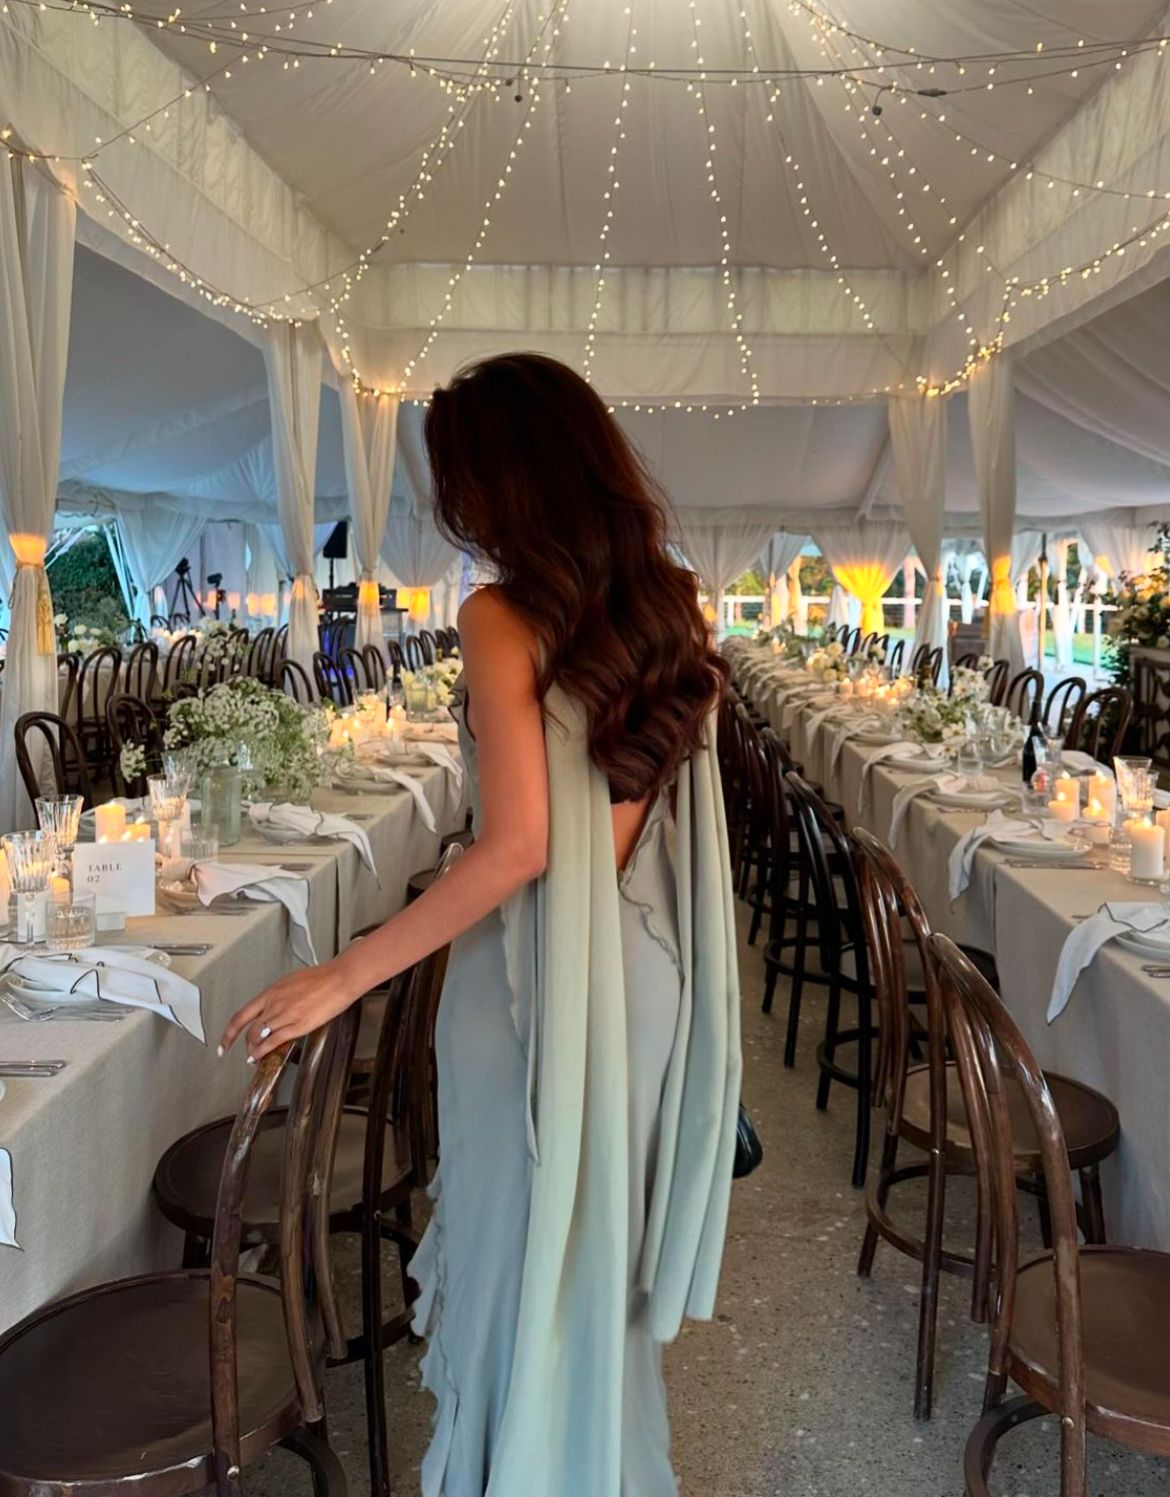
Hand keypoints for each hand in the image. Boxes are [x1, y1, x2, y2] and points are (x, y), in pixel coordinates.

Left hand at [219, 959, 358, 1063]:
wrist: (339, 978)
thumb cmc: (322, 978)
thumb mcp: (292, 982)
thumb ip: (279, 996)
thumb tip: (274, 1006)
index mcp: (271, 993)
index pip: (242, 1015)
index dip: (229, 1032)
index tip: (224, 1042)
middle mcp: (274, 1004)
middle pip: (249, 1029)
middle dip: (244, 1044)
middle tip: (245, 1051)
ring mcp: (284, 1015)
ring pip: (259, 1037)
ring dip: (254, 1050)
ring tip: (254, 1057)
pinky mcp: (298, 1025)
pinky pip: (273, 1042)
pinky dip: (263, 1052)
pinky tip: (260, 1056)